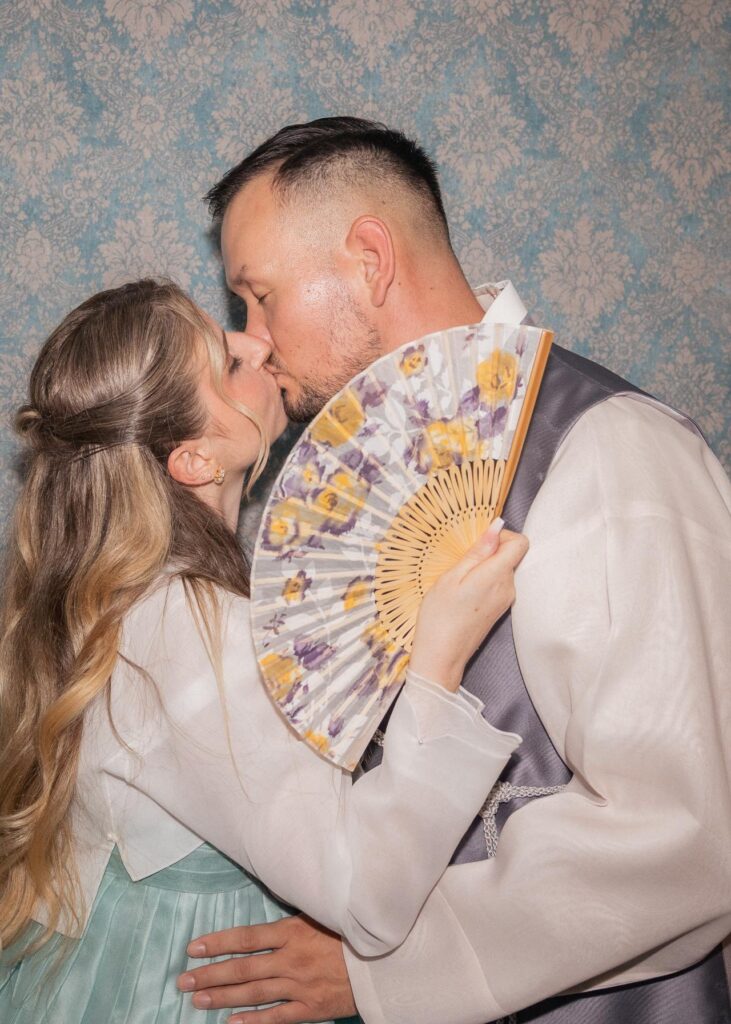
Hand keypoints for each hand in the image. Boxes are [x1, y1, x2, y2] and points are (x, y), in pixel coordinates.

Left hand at [177, 914, 356, 1023]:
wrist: (384, 959)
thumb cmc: (351, 930)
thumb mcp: (321, 912)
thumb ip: (294, 913)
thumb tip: (268, 896)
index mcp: (293, 932)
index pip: (246, 938)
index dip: (218, 943)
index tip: (192, 948)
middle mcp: (292, 960)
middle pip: (242, 968)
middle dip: (209, 974)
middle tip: (182, 981)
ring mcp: (300, 986)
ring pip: (253, 993)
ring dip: (222, 997)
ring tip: (197, 1001)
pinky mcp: (311, 1008)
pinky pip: (277, 1018)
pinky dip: (253, 1022)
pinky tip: (231, 1023)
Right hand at [410, 518, 528, 690]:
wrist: (441, 657)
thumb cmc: (440, 617)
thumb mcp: (451, 577)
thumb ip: (477, 551)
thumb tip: (496, 527)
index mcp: (497, 576)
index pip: (521, 543)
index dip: (502, 536)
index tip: (480, 542)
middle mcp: (508, 588)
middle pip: (511, 556)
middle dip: (488, 552)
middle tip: (461, 565)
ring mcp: (506, 601)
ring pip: (503, 569)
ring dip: (483, 568)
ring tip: (459, 582)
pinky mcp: (500, 609)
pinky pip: (498, 584)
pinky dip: (483, 581)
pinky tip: (463, 593)